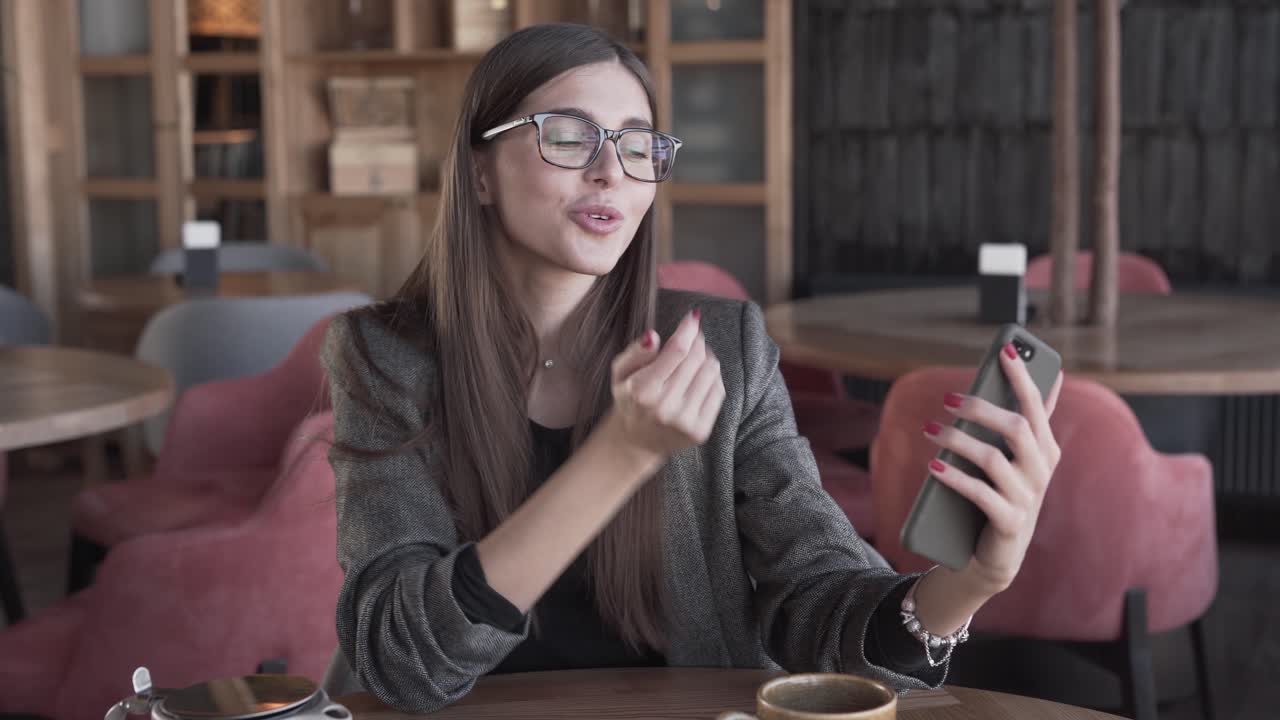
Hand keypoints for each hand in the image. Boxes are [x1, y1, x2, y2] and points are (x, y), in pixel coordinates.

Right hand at [606, 309, 725, 459]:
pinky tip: (699, 377)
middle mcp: (664, 407)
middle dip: (696, 342)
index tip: (693, 318)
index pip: (676, 351)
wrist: (637, 441)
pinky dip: (712, 378)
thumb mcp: (620, 373)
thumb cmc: (630, 399)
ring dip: (706, 358)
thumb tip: (652, 336)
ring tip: (695, 358)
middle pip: (696, 358)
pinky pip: (718, 390)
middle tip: (692, 338)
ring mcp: (685, 421)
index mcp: (642, 390)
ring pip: (711, 372)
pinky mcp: (700, 431)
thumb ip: (635, 352)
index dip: (688, 330)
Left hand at [923, 344, 1064, 594]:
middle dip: (981, 408)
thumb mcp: (1013, 458)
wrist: (997, 554)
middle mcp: (1042, 469)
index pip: (1036, 404)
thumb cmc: (1003, 494)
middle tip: (948, 400)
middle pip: (1016, 427)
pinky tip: (933, 465)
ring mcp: (1028, 497)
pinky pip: (981, 494)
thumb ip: (1026, 422)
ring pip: (993, 458)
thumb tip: (1047, 377)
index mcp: (1045, 448)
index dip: (1022, 376)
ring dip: (957, 440)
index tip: (1005, 348)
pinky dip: (954, 477)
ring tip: (929, 430)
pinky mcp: (1010, 522)